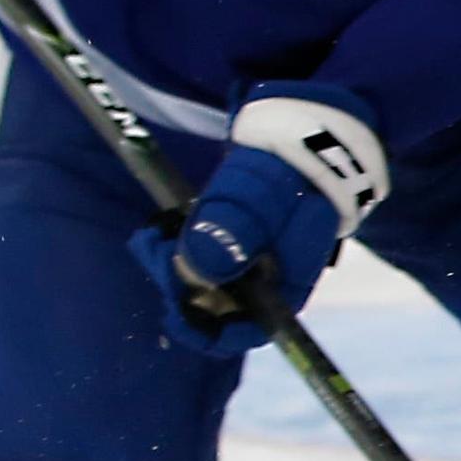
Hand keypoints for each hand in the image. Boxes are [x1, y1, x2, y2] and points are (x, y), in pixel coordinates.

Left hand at [129, 85, 385, 356]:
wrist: (307, 128)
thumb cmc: (294, 165)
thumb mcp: (264, 193)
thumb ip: (234, 229)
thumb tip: (194, 273)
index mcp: (287, 285)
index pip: (245, 332)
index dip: (205, 328)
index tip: (172, 304)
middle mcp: (269, 283)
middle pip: (217, 310)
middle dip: (177, 286)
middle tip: (153, 245)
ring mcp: (251, 264)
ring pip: (203, 286)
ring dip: (171, 266)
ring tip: (153, 233)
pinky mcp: (235, 243)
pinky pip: (199, 263)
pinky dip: (177, 250)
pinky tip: (164, 228)